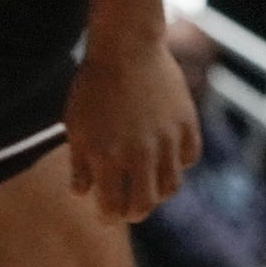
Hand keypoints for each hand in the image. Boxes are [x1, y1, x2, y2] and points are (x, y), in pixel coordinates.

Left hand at [63, 29, 200, 221]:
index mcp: (108, 158)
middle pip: (145, 204)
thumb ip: (80, 164)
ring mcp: (168, 139)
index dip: (108, 216)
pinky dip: (180, 163)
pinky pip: (190, 157)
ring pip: (171, 185)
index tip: (105, 215)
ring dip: (159, 191)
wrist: (126, 50)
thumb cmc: (93, 88)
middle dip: (134, 212)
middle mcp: (141, 154)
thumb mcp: (75, 127)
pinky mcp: (187, 123)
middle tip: (129, 210)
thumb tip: (85, 193)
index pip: (112, 207)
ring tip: (150, 185)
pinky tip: (168, 158)